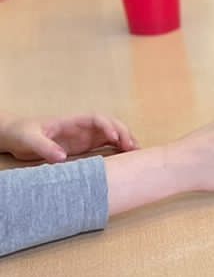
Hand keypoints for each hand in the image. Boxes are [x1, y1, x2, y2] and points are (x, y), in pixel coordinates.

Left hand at [0, 113, 136, 162]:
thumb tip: (62, 157)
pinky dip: (118, 148)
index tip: (114, 137)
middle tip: (131, 146)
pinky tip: (126, 156)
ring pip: (112, 134)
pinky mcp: (84, 146)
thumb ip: (45, 147)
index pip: (96, 119)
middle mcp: (82, 127)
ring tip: (135, 151)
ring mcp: (84, 136)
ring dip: (125, 139)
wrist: (15, 137)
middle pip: (110, 124)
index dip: (108, 126)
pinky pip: (106, 144)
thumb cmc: (21, 133)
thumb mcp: (30, 140)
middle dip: (123, 132)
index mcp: (71, 121)